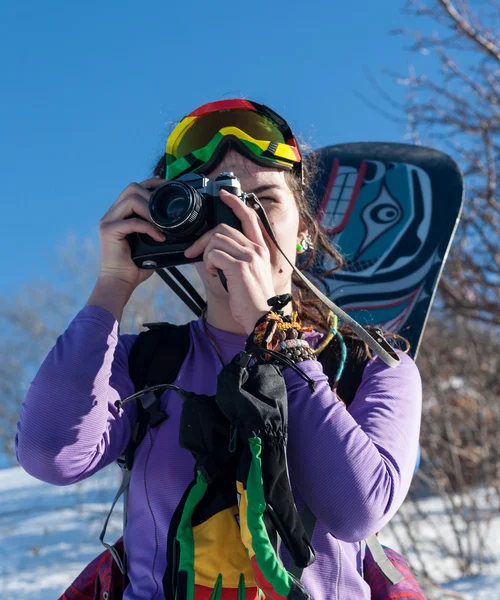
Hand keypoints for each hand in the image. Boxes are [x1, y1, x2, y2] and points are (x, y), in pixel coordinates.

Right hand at [97, 178, 166, 289]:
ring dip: (151, 211)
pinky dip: (149, 228)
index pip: (135, 187)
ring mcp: (108, 220)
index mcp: (121, 212)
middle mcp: (112, 213)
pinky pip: (132, 221)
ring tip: (164, 226)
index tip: (170, 187)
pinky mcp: (108, 231)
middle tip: (167, 213)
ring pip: (131, 200)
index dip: (153, 183)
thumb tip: (179, 221)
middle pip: (132, 188)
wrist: (121, 282)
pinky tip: (159, 238)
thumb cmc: (137, 265)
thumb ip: (158, 228)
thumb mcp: (151, 242)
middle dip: (153, 196)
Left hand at [184, 189, 274, 334]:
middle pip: (224, 228)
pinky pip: (214, 255)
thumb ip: (234, 259)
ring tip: (213, 270)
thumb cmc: (252, 300)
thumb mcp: (247, 275)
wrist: (261, 319)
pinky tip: (216, 275)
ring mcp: (249, 257)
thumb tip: (210, 250)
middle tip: (193, 252)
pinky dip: (209, 265)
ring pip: (216, 240)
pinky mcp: (240, 267)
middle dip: (204, 239)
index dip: (236, 203)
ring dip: (207, 255)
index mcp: (261, 249)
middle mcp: (257, 249)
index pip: (250, 217)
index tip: (224, 195)